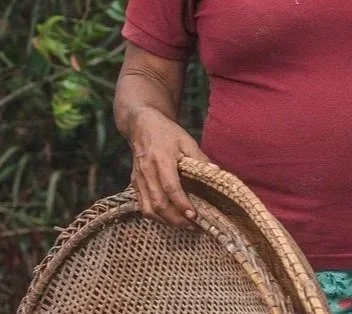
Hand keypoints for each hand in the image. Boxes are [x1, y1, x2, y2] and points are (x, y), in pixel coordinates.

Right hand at [127, 107, 210, 226]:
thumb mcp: (186, 140)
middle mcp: (146, 171)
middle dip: (175, 218)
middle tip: (192, 226)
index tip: (194, 215)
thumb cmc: (167, 132)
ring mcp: (138, 179)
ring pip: (147, 208)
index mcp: (161, 159)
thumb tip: (216, 173)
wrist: (141, 125)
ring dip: (164, 220)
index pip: (170, 187)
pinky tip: (169, 218)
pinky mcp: (134, 183)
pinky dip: (155, 215)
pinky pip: (142, 205)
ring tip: (183, 225)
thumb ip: (199, 158)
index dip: (181, 203)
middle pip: (158, 202)